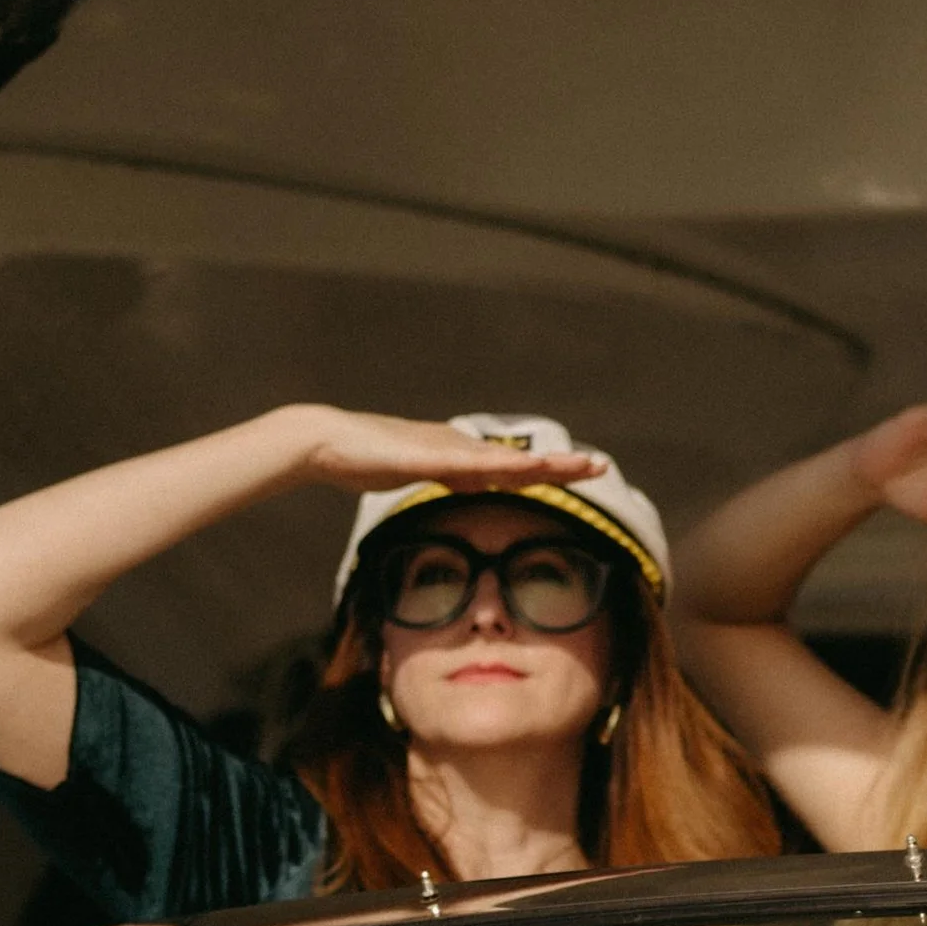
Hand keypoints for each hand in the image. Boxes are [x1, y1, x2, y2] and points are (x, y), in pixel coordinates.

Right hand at [289, 409, 608, 497]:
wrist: (326, 441)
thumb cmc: (363, 458)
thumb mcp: (415, 473)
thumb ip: (445, 476)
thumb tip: (474, 485)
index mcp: (457, 456)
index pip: (511, 468)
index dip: (547, 471)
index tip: (580, 471)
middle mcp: (458, 447)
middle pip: (519, 462)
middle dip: (561, 465)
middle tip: (600, 465)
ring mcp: (444, 449)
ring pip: (505, 462)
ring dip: (543, 465)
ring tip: (579, 466)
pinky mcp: (426, 455)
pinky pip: (469, 466)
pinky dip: (499, 470)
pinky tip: (522, 472)